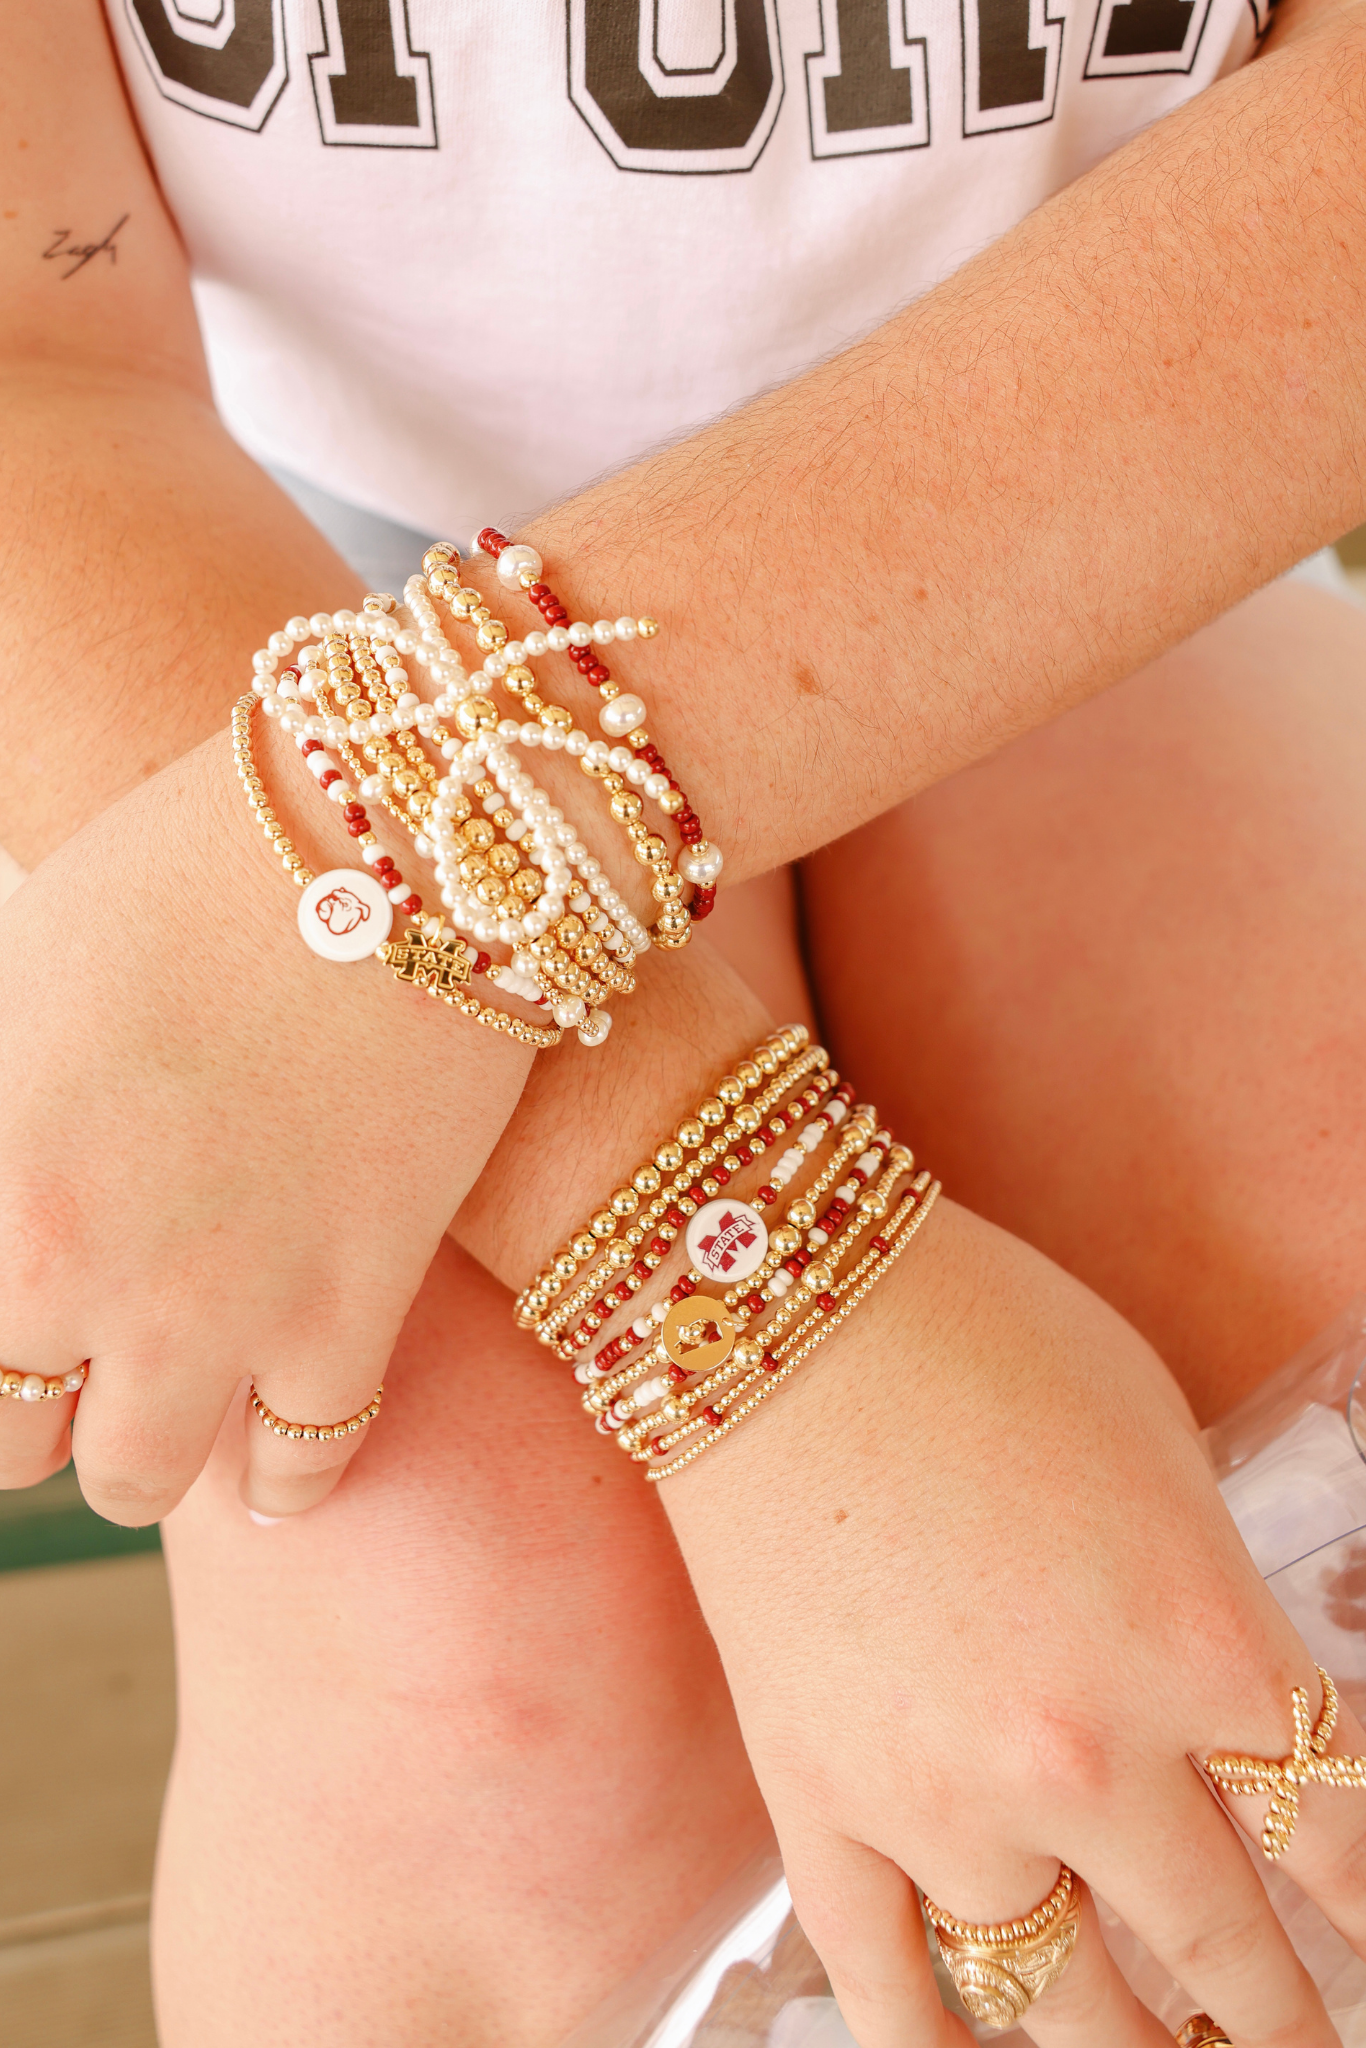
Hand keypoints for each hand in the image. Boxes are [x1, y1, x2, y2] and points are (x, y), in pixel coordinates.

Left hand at [0, 732, 530, 1520]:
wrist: (391, 839)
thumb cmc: (183, 873)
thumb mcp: (14, 982)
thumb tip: (4, 1177)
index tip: (20, 1320)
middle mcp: (80, 1271)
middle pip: (12, 1438)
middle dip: (36, 1395)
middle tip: (77, 1346)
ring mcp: (222, 1307)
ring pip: (134, 1481)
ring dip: (138, 1445)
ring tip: (169, 1393)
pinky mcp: (352, 1309)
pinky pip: (299, 1470)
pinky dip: (281, 1477)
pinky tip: (276, 1451)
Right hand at [661, 1200, 1364, 2047]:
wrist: (771, 1307)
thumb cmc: (980, 1336)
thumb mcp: (1160, 1442)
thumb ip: (1210, 1595)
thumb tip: (1238, 1698)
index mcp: (1203, 1646)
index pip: (1343, 1839)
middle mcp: (1088, 1758)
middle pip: (1227, 1949)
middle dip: (1284, 2021)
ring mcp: (940, 1802)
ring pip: (1066, 2007)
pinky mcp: (818, 1806)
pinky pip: (889, 1985)